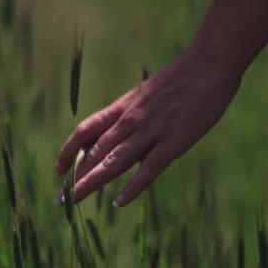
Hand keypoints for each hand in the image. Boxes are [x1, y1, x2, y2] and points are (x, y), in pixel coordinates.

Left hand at [55, 53, 241, 206]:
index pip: (86, 131)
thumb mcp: (149, 93)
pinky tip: (120, 202)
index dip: (69, 152)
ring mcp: (152, 131)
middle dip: (77, 175)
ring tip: (76, 199)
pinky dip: (133, 187)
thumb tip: (127, 137)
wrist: (208, 65)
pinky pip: (149, 169)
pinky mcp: (174, 141)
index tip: (58, 170)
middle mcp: (131, 120)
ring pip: (116, 161)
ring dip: (93, 181)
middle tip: (60, 198)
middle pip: (96, 151)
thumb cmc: (183, 78)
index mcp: (124, 107)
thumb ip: (136, 115)